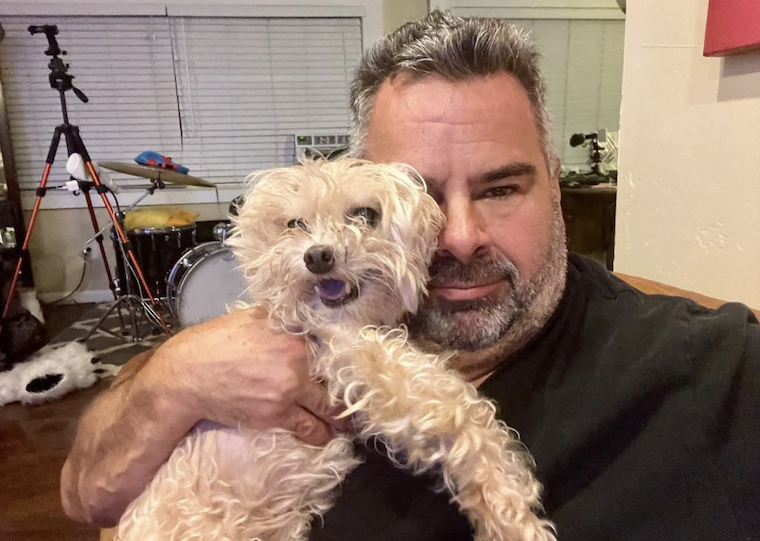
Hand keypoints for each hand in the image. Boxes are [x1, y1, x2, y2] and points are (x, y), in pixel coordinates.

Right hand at [140, 307, 343, 444]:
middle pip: (335, 375)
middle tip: (359, 397)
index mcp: (294, 330)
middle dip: (347, 388)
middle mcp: (298, 356)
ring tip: (348, 422)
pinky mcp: (278, 412)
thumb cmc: (214, 342)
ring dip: (339, 416)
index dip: (346, 356)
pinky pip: (308, 425)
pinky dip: (320, 432)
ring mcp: (290, 386)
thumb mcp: (252, 318)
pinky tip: (326, 435)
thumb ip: (280, 321)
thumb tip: (298, 320)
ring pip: (326, 404)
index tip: (357, 364)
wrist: (188, 373)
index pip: (334, 343)